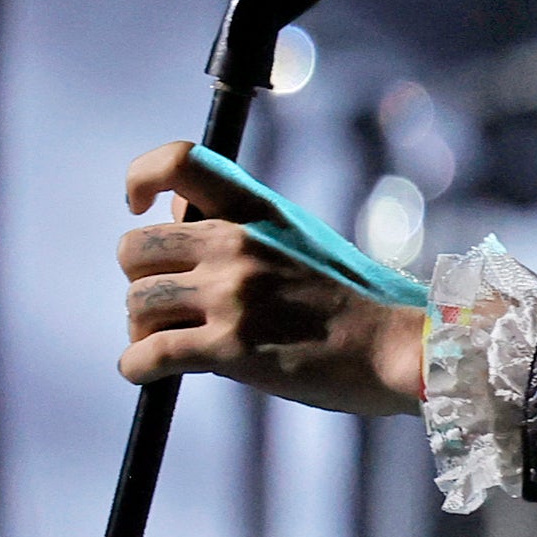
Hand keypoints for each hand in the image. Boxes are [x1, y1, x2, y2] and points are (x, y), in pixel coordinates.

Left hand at [117, 143, 425, 415]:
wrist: (402, 349)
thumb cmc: (359, 304)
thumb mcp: (303, 240)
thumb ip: (242, 225)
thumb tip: (175, 212)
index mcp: (260, 212)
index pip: (180, 161)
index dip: (141, 177)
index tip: (138, 206)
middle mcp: (239, 244)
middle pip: (134, 248)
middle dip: (142, 280)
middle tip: (168, 306)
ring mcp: (234, 294)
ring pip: (136, 304)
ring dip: (142, 330)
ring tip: (170, 345)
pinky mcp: (230, 347)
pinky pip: (147, 356)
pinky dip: (138, 369)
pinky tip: (151, 374)